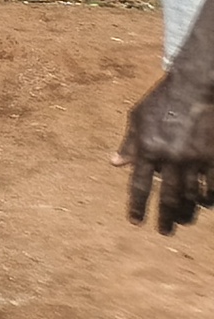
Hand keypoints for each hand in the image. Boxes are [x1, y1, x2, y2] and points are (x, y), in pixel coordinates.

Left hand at [123, 72, 213, 231]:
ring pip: (191, 196)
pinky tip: (204, 202)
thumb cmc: (162, 101)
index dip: (137, 206)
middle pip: (168, 198)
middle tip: (164, 231)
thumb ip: (129, 143)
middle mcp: (170, 157)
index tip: (136, 222)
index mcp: (147, 148)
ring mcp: (194, 159)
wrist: (195, 87)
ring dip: (187, 212)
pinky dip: (208, 198)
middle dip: (165, 217)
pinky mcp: (213, 158)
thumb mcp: (138, 118)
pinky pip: (211, 186)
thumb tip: (115, 164)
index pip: (139, 185)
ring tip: (183, 220)